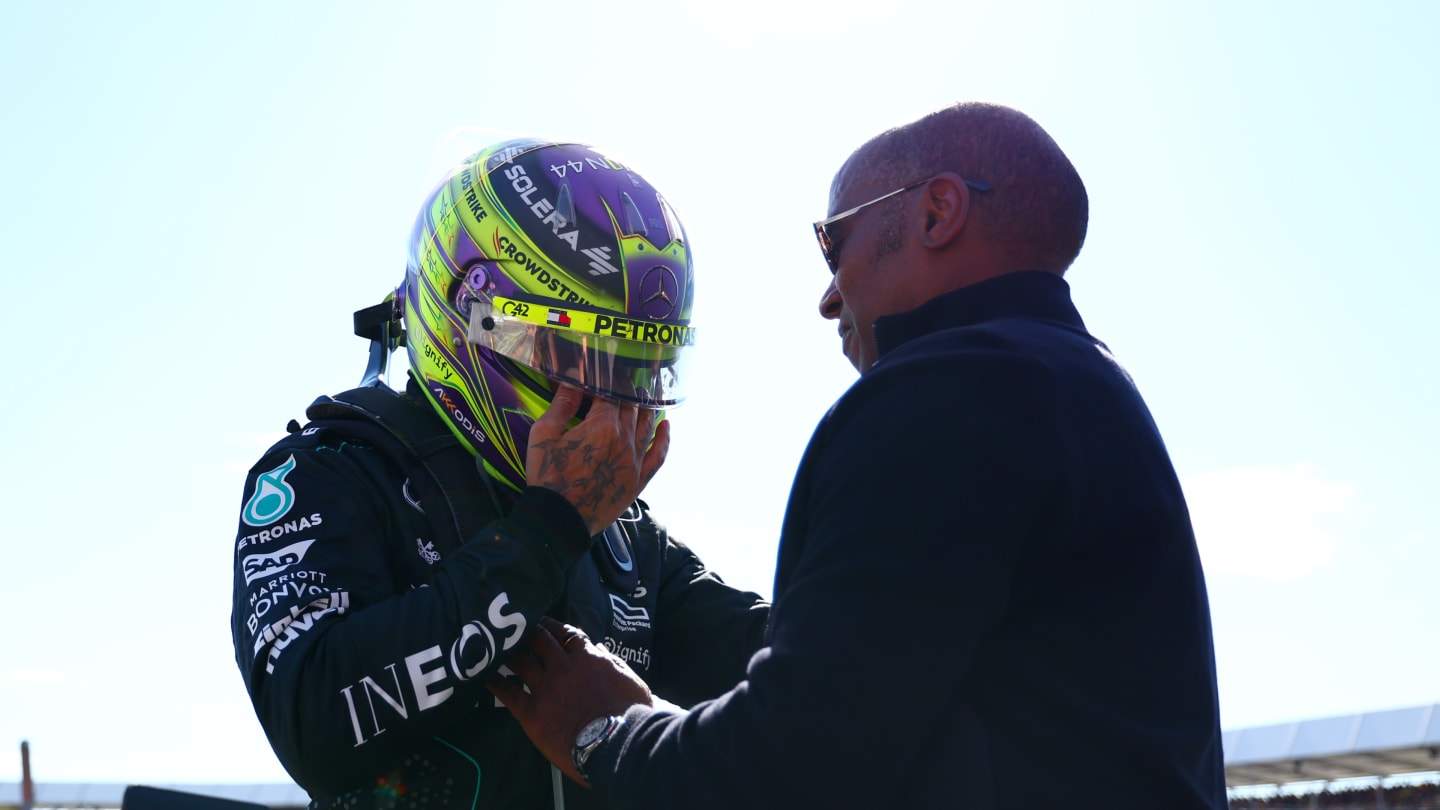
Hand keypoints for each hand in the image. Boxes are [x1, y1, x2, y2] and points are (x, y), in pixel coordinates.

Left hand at [489, 617, 653, 785]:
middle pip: (538, 641)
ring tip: (496, 647)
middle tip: (513, 628)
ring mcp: (545, 687)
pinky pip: (508, 693)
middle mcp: (562, 667)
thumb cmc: (630, 712)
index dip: (551, 626)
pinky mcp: (531, 711)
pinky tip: (485, 677)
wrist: (616, 740)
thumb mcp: (628, 679)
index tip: (541, 621)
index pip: (566, 633)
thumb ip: (611, 662)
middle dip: (526, 632)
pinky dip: (496, 683)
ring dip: (508, 652)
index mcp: (588, 658)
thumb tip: (599, 649)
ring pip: (520, 661)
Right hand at [526, 385, 669, 535]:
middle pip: (632, 407)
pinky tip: (666, 427)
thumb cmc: (548, 476)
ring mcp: (635, 460)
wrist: (559, 518)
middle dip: (627, 392)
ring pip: (647, 426)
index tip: (605, 374)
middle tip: (623, 382)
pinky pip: (659, 455)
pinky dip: (664, 439)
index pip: (612, 393)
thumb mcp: (544, 434)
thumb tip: (572, 377)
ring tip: (643, 396)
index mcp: (602, 426)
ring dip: (646, 408)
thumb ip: (562, 404)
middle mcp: (624, 440)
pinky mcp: (638, 479)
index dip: (609, 381)